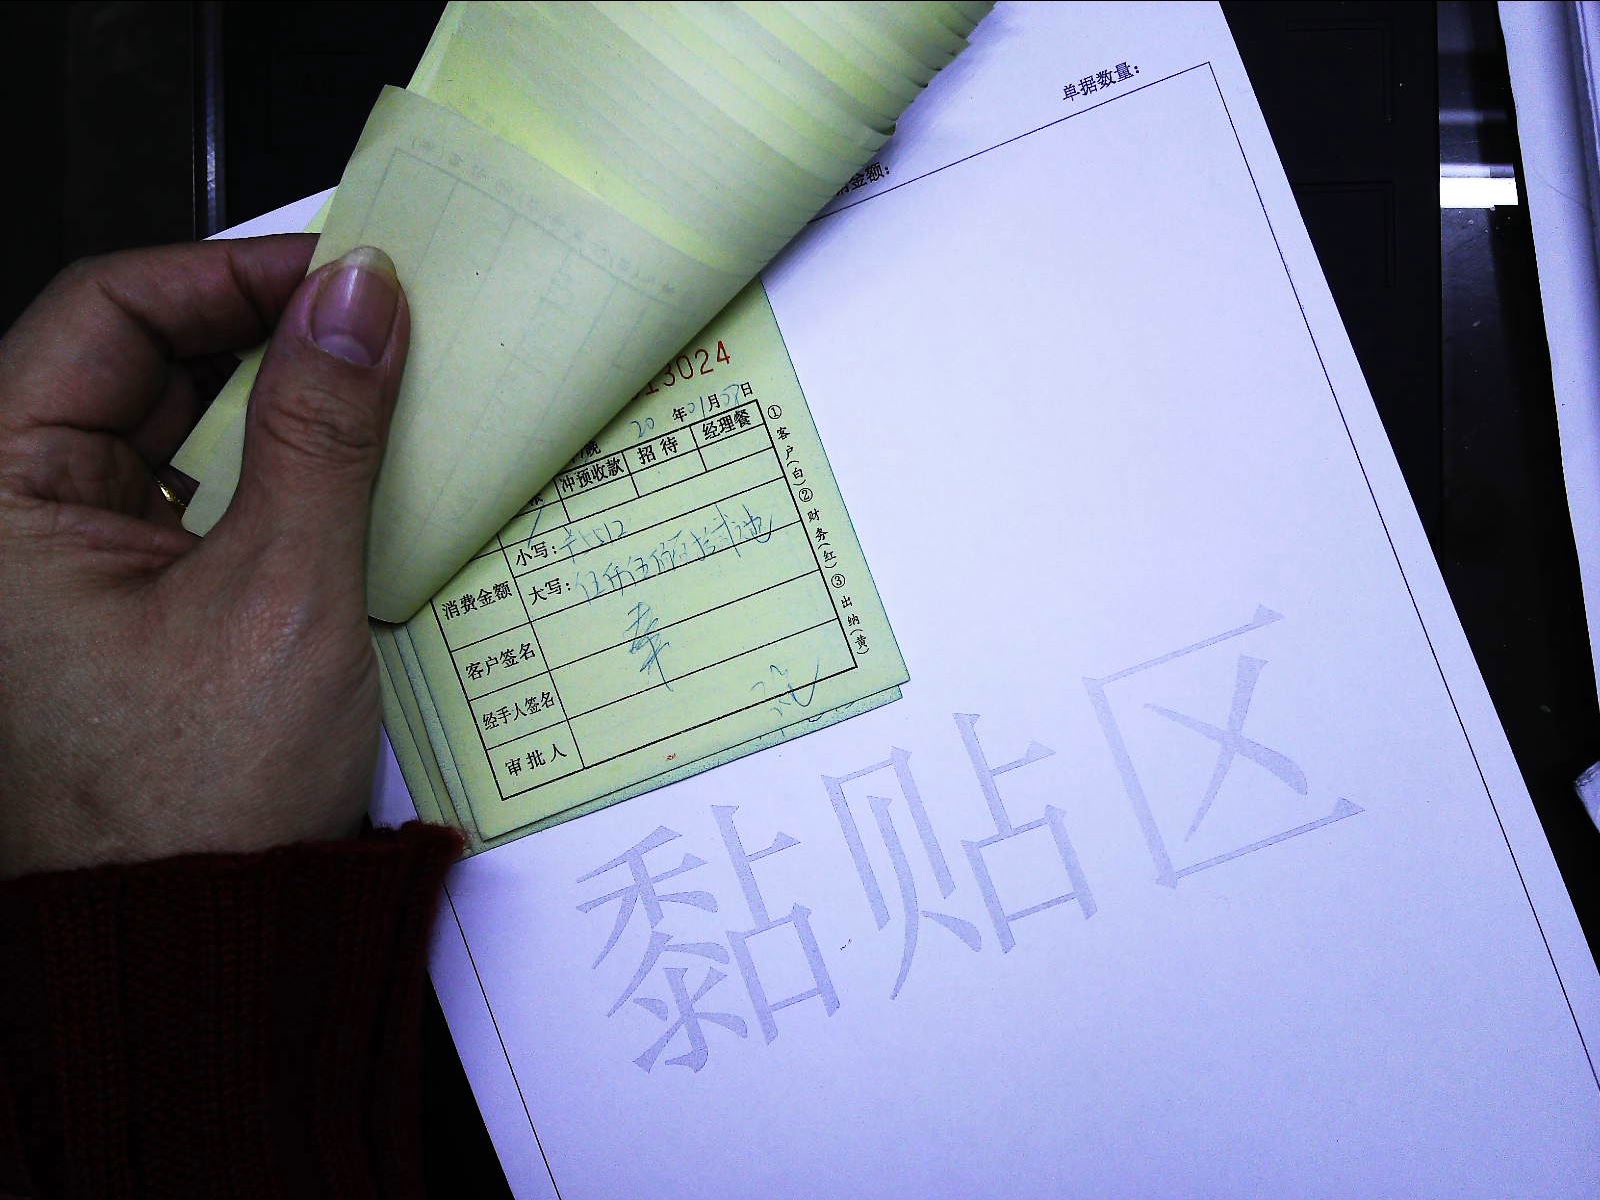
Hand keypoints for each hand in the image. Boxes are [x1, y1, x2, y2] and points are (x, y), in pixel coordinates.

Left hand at [0, 237, 410, 877]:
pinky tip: (342, 466)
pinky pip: (189, 495)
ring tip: (374, 388)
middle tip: (379, 322)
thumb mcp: (282, 593)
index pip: (106, 313)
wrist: (202, 945)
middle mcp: (9, 517)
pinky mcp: (118, 600)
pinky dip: (266, 470)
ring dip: (271, 400)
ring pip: (168, 426)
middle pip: (134, 362)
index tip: (345, 272)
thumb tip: (360, 298)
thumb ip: (322, 430)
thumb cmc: (204, 799)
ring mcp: (59, 560)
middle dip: (261, 333)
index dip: (231, 275)